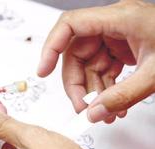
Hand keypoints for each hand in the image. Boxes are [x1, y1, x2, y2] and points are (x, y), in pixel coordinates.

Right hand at [37, 0, 154, 122]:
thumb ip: (123, 96)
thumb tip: (94, 113)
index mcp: (119, 18)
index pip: (70, 25)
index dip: (51, 46)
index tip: (43, 70)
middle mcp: (112, 25)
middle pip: (75, 53)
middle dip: (77, 84)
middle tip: (83, 109)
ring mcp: (115, 37)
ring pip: (87, 65)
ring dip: (92, 92)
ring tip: (104, 113)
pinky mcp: (120, 49)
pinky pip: (101, 70)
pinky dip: (104, 89)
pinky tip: (113, 105)